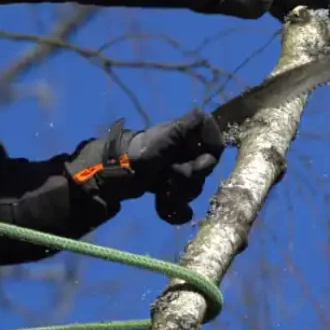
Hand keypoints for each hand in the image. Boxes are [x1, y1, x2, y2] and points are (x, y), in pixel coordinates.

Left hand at [66, 110, 226, 222]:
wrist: (115, 175)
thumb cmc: (143, 152)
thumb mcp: (168, 134)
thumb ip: (190, 124)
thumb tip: (206, 118)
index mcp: (188, 139)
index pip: (214, 152)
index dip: (204, 161)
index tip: (192, 161)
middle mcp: (184, 155)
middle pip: (203, 175)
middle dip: (187, 180)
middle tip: (168, 176)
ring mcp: (176, 174)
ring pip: (192, 191)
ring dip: (178, 195)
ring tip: (161, 192)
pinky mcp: (166, 192)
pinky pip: (182, 208)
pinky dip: (174, 211)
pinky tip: (164, 210)